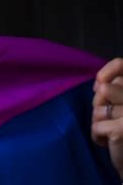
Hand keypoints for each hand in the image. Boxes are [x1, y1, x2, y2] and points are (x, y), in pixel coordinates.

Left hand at [92, 57, 122, 178]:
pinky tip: (111, 144)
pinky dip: (97, 136)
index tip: (99, 85)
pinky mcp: (122, 129)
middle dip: (100, 104)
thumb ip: (115, 90)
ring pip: (98, 108)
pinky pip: (95, 126)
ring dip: (99, 121)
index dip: (107, 72)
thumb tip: (99, 84)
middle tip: (111, 119)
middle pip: (104, 89)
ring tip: (113, 132)